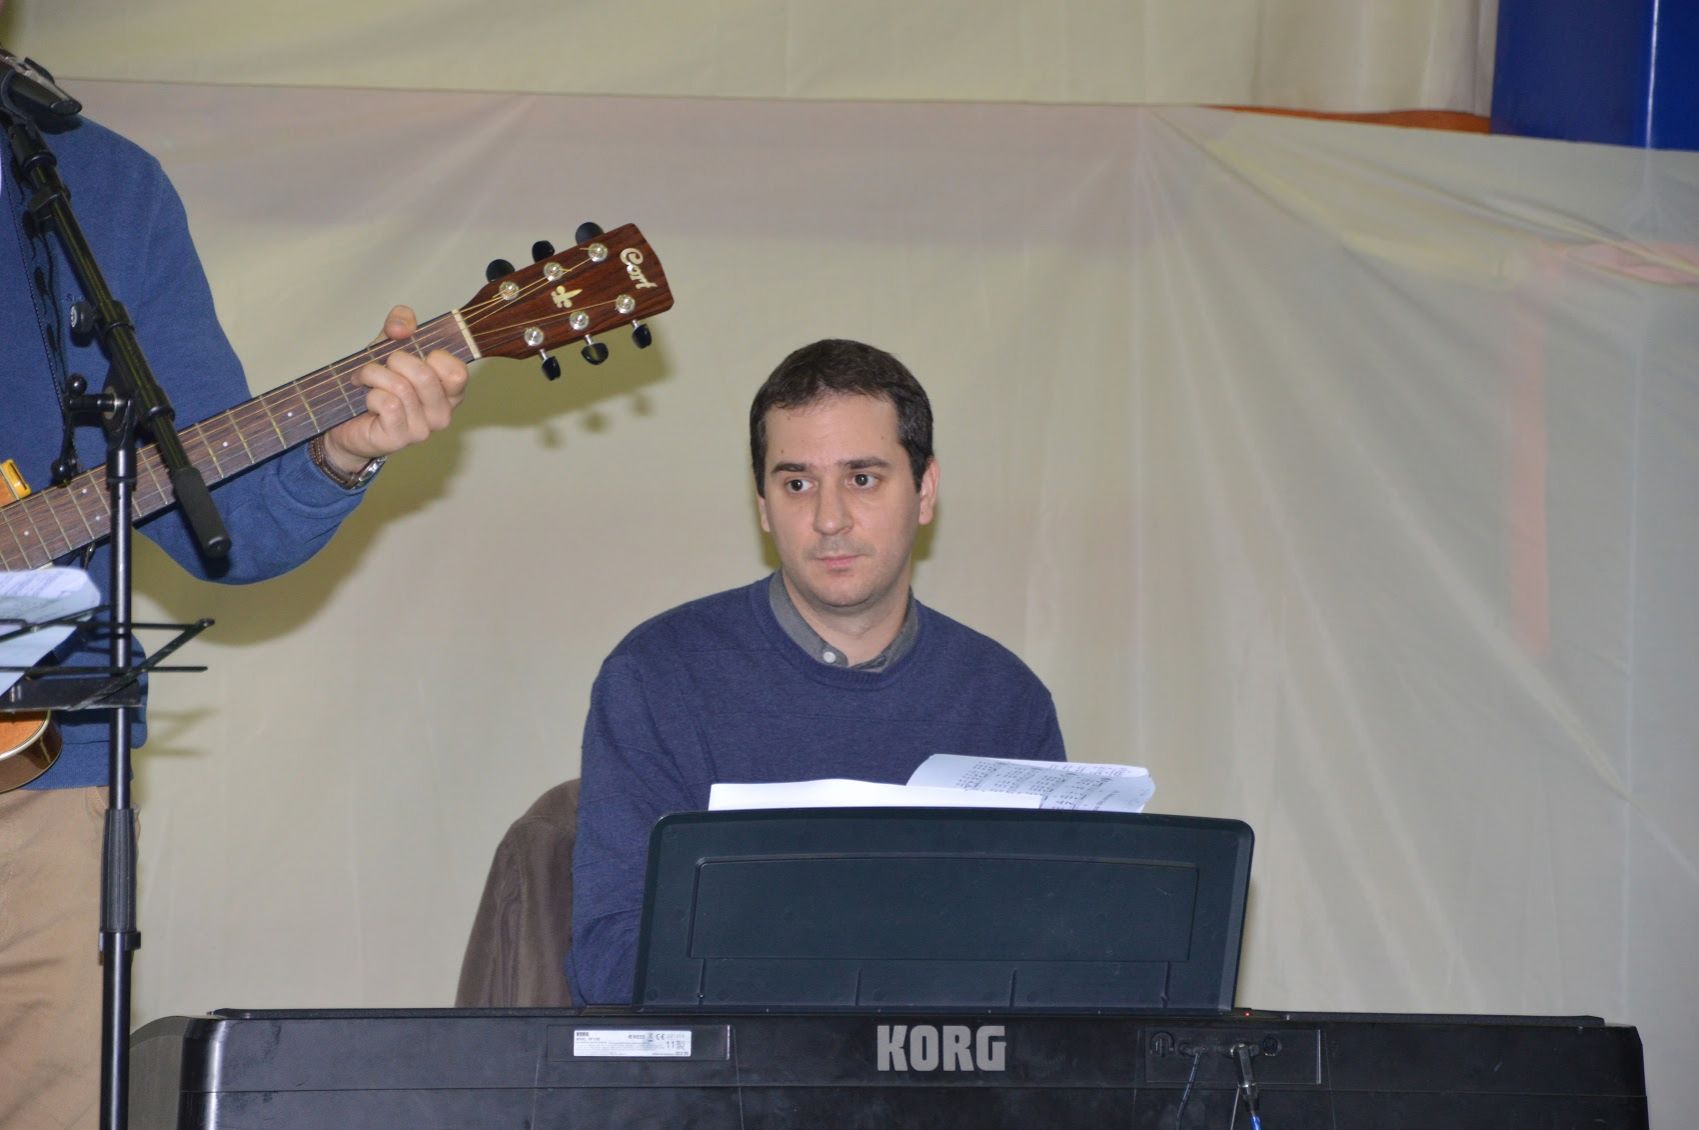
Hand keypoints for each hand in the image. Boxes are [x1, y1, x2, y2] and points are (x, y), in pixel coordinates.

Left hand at [319, 306, 468, 476]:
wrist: (347, 422)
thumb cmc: (376, 386)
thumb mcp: (389, 346)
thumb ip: (400, 325)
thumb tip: (401, 327)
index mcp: (449, 393)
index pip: (457, 372)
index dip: (433, 355)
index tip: (414, 354)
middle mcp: (442, 413)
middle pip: (425, 375)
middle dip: (395, 360)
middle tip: (382, 366)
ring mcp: (423, 429)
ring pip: (401, 388)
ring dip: (374, 375)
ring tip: (365, 380)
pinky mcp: (400, 438)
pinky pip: (387, 404)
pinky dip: (370, 395)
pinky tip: (367, 401)